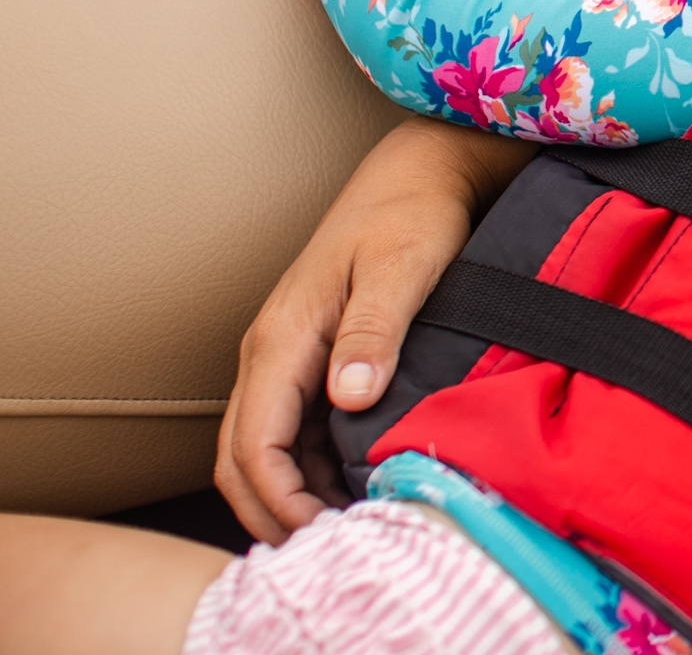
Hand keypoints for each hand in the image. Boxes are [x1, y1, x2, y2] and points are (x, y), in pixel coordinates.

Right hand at [214, 121, 527, 541]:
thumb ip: (375, 331)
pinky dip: (309, 464)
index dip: (279, 498)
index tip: (323, 532)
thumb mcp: (402, 268)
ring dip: (290, 491)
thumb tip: (350, 397)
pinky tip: (350, 483)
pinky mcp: (314, 354)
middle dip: (272, 511)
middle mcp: (271, 353)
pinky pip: (294, 426)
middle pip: (243, 456)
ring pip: (266, 446)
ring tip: (343, 526)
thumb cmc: (411, 214)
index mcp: (282, 339)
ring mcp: (289, 355)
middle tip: (327, 548)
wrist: (420, 171)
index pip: (253, 444)